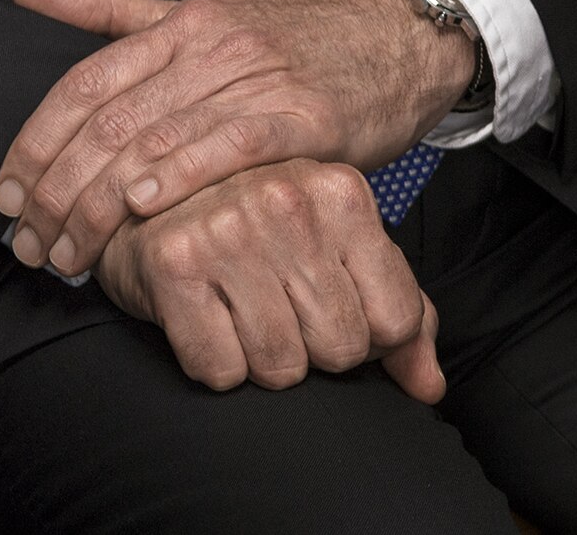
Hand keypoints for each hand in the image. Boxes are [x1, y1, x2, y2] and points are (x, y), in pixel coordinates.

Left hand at [0, 0, 476, 276]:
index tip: (7, 196)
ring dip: (102, 203)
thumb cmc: (284, 37)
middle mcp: (208, 45)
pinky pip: (228, 145)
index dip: (37, 141)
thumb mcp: (197, 12)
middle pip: (110, 119)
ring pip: (157, 138)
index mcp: (176, 23)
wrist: (387, 39)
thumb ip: (111, 12)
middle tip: (29, 244)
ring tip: (69, 252)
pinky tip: (143, 207)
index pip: (85, 82)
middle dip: (58, 188)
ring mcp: (255, 78)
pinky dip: (180, 174)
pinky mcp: (301, 115)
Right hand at [95, 157, 444, 399]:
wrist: (146, 201)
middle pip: (341, 348)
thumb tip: (430, 387)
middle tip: (278, 308)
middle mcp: (287, 199)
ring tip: (240, 309)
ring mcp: (228, 228)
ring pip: (281, 367)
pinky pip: (221, 371)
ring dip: (261, 359)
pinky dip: (214, 362)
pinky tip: (205, 316)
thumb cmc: (257, 233)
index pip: (396, 319)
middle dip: (313, 350)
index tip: (331, 309)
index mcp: (341, 190)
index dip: (367, 336)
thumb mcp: (338, 252)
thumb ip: (398, 313)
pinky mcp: (174, 263)